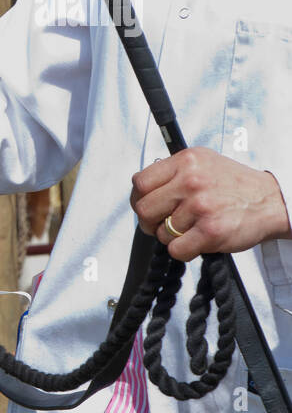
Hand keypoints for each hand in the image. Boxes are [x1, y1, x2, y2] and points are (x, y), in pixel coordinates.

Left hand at [131, 147, 291, 260]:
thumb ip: (172, 173)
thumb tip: (141, 190)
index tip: (148, 206)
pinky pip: (176, 250)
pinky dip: (183, 251)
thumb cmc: (235, 185)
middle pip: (144, 209)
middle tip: (163, 224)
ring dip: (173, 237)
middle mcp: (192, 180)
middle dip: (150, 222)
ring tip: (193, 228)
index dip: (139, 199)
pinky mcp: (211, 231)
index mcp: (186, 161)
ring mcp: (201, 206)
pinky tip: (197, 241)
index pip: (140, 183)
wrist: (273, 201)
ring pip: (161, 233)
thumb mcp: (203, 164)